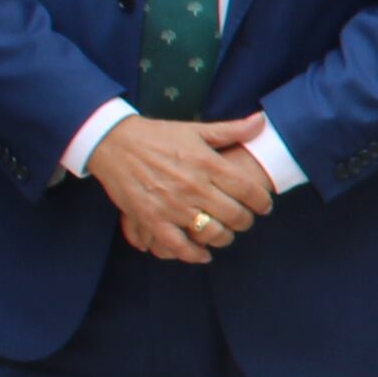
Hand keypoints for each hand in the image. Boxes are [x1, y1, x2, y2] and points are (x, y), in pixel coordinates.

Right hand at [92, 115, 275, 262]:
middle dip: (245, 221)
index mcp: (207, 163)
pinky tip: (203, 254)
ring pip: (212, 233)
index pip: (248, 190)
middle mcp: (194, 186)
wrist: (113, 142)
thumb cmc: (157, 135)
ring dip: (224, 238)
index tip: (264, 206)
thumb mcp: (195, 129)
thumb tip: (262, 122)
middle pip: (234, 215)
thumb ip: (231, 130)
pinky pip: (179, 246)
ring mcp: (173, 205)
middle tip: (244, 220)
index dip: (262, 202)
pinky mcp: (152, 219)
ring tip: (225, 234)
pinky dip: (194, 255)